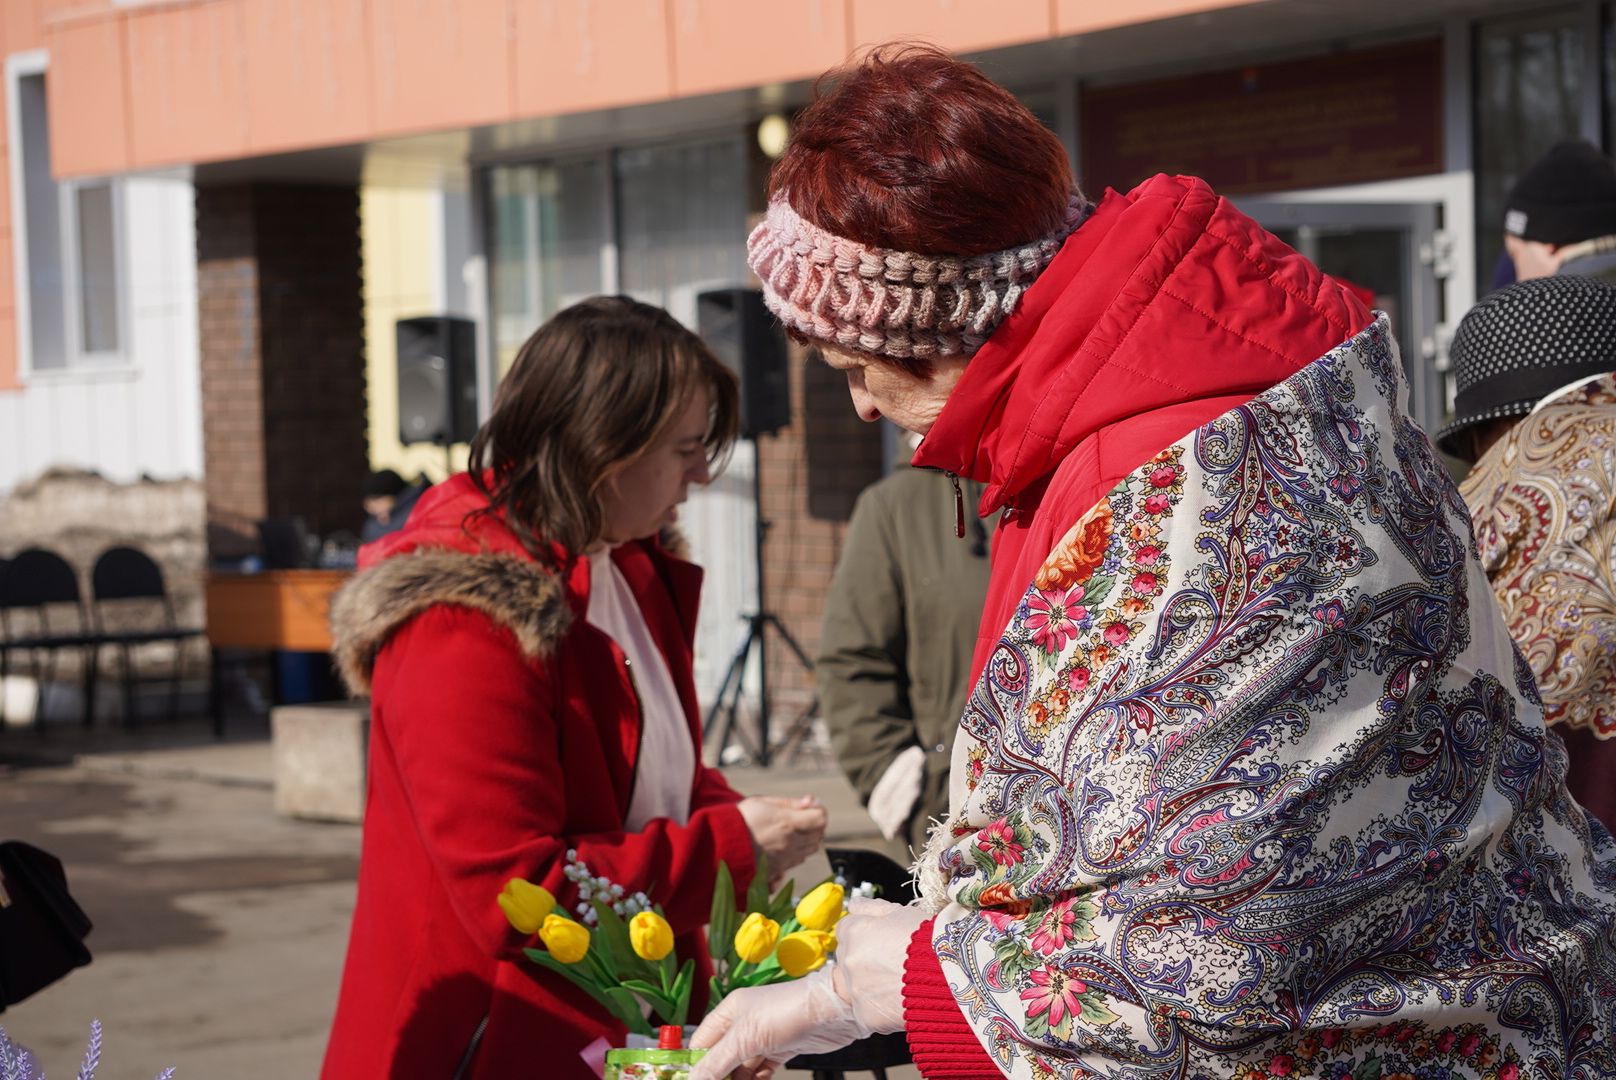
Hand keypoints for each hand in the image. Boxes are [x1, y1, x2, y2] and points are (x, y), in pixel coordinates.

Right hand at [688, 967, 868, 1079]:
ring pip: (740, 1066)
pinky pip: (760, 1070)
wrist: (833, 1011)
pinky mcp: (781, 1049)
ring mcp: (763, 1036)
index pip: (701, 1042)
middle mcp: (744, 1022)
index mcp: (730, 1011)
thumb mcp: (746, 1038)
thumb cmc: (787, 1012)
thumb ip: (717, 1062)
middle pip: (720, 1056)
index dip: (694, 1065)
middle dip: (717, 1076)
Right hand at [737, 796, 826, 881]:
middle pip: (818, 835)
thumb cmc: (738, 820)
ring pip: (810, 850)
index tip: (807, 806)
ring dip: (806, 839)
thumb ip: (789, 803)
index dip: (817, 810)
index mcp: (787, 823)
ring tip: (790, 831)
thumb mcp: (762, 802)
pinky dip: (795, 853)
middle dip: (814, 824)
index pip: (821, 818)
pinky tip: (783, 846)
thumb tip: (812, 801)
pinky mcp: (777, 871)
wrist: (717, 846)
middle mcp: (790, 843)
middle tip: (800, 817)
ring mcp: (785, 859)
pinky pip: (796, 861)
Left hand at [831, 898, 927, 1033]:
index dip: (864, 934)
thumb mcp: (903, 913)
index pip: (845, 929)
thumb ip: (873, 907)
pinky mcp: (866, 1015)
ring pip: (849, 986)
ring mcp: (855, 990)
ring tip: (892, 985)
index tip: (880, 941)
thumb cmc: (930, 940)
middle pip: (845, 957)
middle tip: (890, 963)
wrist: (952, 977)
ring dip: (863, 985)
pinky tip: (898, 1002)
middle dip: (861, 959)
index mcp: (855, 931)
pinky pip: (864, 1012)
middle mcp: (849, 960)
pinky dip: (877, 1009)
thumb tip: (853, 904)